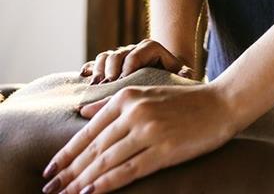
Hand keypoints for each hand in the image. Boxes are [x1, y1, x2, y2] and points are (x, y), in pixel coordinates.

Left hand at [41, 83, 236, 193]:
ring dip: (82, 182)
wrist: (222, 103)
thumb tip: (82, 112)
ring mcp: (150, 130)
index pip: (89, 130)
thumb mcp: (148, 92)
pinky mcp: (164, 149)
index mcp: (129, 97)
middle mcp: (136, 111)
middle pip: (94, 148)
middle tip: (49, 190)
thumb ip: (113, 102)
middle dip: (69, 172)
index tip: (50, 170)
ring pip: (107, 161)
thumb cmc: (185, 100)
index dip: (66, 153)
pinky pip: (128, 171)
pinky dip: (106, 184)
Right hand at [79, 39, 195, 84]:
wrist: (166, 73)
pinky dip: (89, 68)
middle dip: (111, 70)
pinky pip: (95, 62)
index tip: (123, 83)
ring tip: (95, 86)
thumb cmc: (174, 75)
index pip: (136, 55)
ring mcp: (120, 57)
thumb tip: (185, 73)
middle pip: (118, 55)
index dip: (128, 68)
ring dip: (98, 71)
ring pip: (105, 57)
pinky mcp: (109, 66)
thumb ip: (184, 73)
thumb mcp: (181, 73)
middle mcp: (133, 49)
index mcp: (150, 48)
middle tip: (107, 85)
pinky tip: (83, 77)